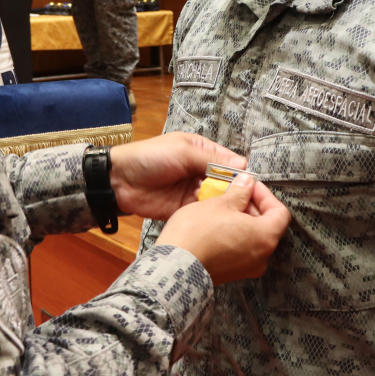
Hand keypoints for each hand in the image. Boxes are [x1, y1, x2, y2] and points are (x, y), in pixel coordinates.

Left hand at [108, 132, 246, 220]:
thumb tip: (242, 165)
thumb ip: (211, 159)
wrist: (120, 180)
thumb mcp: (183, 151)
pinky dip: (214, 218)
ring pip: (219, 201)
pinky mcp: (186, 210)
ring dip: (228, 208)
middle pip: (228, 184)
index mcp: (202, 152)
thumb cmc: (150, 157)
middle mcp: (202, 172)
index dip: (242, 175)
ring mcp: (194, 192)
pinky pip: (204, 214)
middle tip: (253, 208)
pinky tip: (226, 224)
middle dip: (239, 194)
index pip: (230, 163)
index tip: (254, 188)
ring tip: (244, 219)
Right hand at [156, 174, 290, 284]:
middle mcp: (262, 256)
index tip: (250, 186)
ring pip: (252, 238)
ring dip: (242, 221)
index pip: (280, 212)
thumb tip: (247, 182)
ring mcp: (247, 268)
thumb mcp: (219, 204)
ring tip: (223, 207)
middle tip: (235, 193)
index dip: (265, 195)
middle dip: (252, 206)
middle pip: (267, 226)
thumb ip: (239, 192)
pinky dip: (234, 236)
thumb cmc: (197, 233)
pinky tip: (216, 225)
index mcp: (265, 237)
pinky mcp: (232, 274)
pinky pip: (240, 250)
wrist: (174, 267)